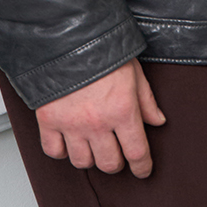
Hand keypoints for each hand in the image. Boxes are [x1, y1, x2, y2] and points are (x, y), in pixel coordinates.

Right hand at [35, 58, 165, 177]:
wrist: (66, 35)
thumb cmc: (102, 48)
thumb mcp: (133, 71)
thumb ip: (146, 100)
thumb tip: (157, 121)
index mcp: (122, 110)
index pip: (137, 153)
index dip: (142, 167)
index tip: (142, 170)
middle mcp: (97, 123)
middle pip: (109, 164)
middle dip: (117, 162)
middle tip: (117, 152)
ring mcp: (71, 124)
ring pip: (83, 162)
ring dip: (90, 157)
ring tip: (92, 144)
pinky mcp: (48, 120)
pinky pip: (54, 151)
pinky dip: (62, 150)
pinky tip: (69, 140)